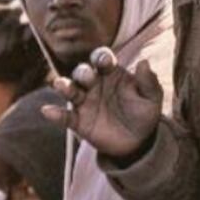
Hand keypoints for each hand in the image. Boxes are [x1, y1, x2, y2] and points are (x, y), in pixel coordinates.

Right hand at [42, 47, 162, 157]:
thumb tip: (144, 62)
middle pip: (83, 72)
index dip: (101, 57)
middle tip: (86, 76)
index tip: (105, 62)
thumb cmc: (144, 113)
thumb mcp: (152, 98)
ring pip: (70, 90)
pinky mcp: (78, 121)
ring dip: (64, 86)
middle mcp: (94, 84)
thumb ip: (148, 81)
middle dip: (82, 72)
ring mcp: (84, 102)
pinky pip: (65, 116)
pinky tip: (47, 111)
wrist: (138, 142)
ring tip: (59, 85)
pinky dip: (55, 114)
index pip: (102, 59)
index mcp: (111, 73)